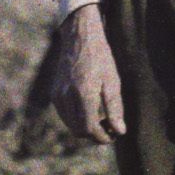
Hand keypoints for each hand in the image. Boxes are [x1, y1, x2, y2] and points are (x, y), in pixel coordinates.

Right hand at [51, 3, 126, 143]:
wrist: (79, 38)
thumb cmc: (100, 58)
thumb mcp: (113, 81)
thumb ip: (115, 108)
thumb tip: (120, 131)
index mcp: (84, 93)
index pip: (89, 128)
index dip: (102, 137)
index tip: (113, 135)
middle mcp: (67, 96)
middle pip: (78, 130)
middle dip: (94, 134)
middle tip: (110, 128)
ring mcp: (58, 95)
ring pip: (71, 125)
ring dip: (85, 128)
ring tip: (102, 119)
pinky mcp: (54, 93)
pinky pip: (65, 115)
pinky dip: (77, 119)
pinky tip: (90, 110)